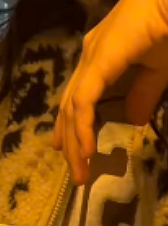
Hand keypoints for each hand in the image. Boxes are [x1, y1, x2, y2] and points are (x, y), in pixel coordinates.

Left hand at [54, 0, 167, 185]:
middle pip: (71, 105)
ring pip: (73, 107)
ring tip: (79, 168)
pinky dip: (82, 126)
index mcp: (100, 56)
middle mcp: (89, 56)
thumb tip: (134, 119)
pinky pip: (84, 100)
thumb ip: (142, 92)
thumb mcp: (157, 69)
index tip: (69, 150)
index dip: (73, 124)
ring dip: (75, 140)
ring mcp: (91, 58)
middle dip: (71, 139)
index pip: (79, 95)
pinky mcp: (98, 61)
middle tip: (75, 170)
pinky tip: (84, 148)